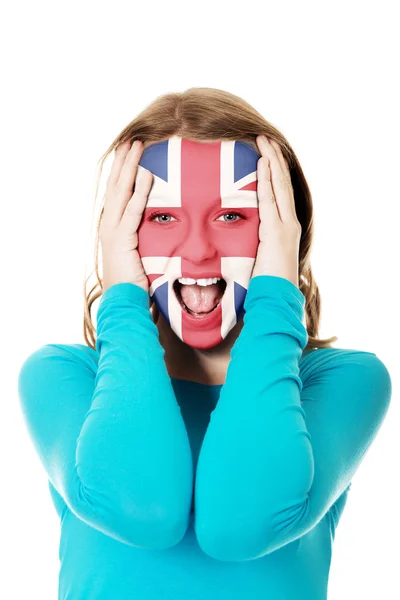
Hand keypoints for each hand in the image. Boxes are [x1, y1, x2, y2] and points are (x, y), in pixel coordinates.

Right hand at [100, 140, 152, 293]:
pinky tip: (147, 174)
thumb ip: (146, 237)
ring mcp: (112, 231)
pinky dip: (140, 191)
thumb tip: (164, 224)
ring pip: (121, 191)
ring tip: (137, 145)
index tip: (129, 151)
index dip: (122, 170)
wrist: (124, 302)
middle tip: (131, 139)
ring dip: (130, 167)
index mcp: (113, 226)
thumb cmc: (136, 282)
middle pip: (116, 185)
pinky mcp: (121, 240)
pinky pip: (132, 210)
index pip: (117, 192)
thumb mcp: (140, 253)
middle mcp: (108, 224)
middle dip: (123, 161)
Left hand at [251, 135, 300, 287]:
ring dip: (272, 161)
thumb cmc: (265, 284)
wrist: (275, 299)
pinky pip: (271, 199)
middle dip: (274, 158)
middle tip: (264, 137)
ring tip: (265, 141)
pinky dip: (268, 179)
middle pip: (282, 183)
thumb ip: (253, 245)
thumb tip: (240, 240)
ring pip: (280, 186)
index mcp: (283, 228)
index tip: (264, 154)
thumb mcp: (258, 258)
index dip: (273, 172)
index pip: (279, 193)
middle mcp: (288, 223)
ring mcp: (286, 226)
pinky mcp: (278, 231)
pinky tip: (263, 162)